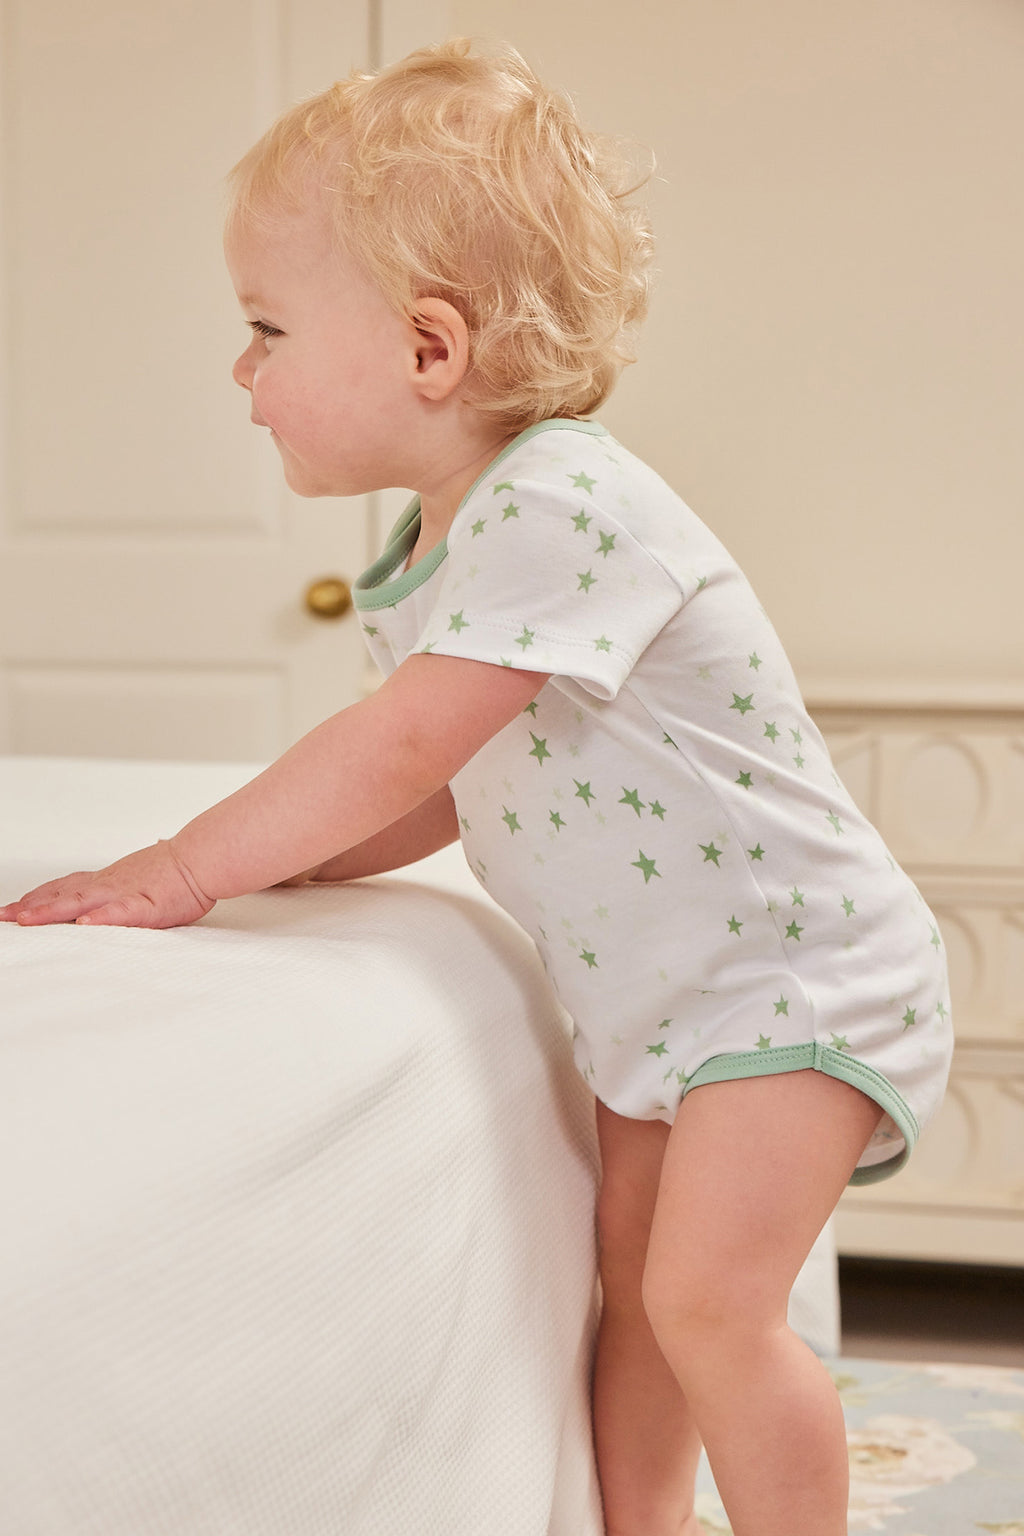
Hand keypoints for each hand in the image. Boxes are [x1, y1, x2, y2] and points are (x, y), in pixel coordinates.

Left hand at [0, 840, 214, 928]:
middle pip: (62, 895)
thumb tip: (101, 896)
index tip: (14, 908)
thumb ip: (117, 886)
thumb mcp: (137, 879)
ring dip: (52, 911)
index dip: (37, 898)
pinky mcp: (145, 906)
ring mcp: (124, 894)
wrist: (201, 859)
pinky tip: (84, 925)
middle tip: (4, 917)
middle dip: (31, 907)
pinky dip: (101, 918)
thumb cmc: (175, 873)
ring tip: (27, 920)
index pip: (64, 888)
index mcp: (107, 881)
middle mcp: (108, 885)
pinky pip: (120, 913)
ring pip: (82, 902)